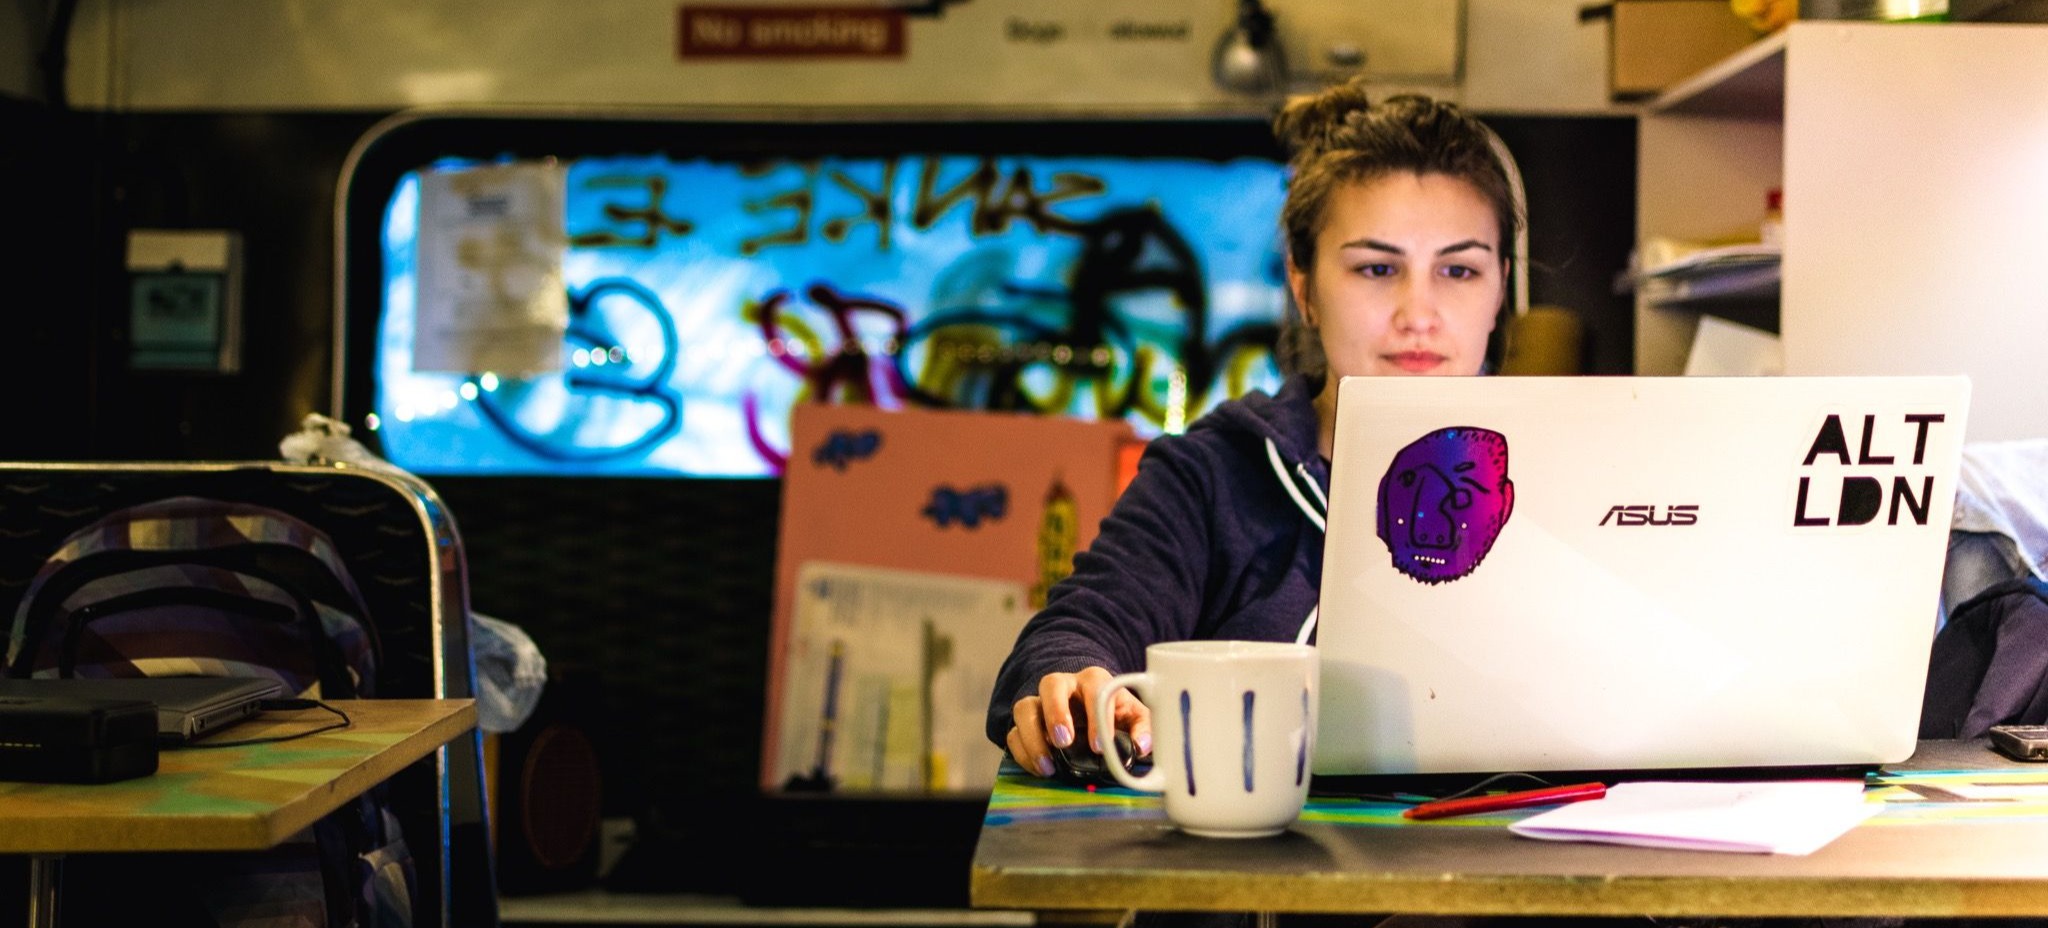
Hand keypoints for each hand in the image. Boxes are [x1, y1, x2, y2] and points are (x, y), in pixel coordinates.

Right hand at [1006, 666, 1151, 778]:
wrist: (1089, 707)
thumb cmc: (1113, 711)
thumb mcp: (1134, 715)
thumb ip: (1144, 727)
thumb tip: (1143, 746)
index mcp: (1094, 681)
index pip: (1094, 689)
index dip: (1096, 719)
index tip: (1099, 747)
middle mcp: (1064, 686)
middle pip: (1050, 684)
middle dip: (1055, 713)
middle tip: (1063, 741)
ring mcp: (1040, 703)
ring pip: (1024, 707)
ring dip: (1032, 736)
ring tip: (1047, 765)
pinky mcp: (1026, 723)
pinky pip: (1014, 733)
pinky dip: (1023, 753)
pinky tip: (1039, 769)